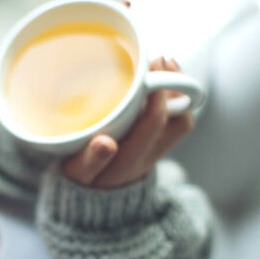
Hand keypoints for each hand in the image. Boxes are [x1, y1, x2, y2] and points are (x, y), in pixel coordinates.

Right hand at [62, 57, 193, 188]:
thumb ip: (90, 162)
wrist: (94, 198)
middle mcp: (148, 157)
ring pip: (182, 122)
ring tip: (164, 64)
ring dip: (179, 92)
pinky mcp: (155, 143)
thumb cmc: (82, 180)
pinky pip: (176, 120)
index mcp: (129, 163)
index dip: (157, 98)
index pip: (153, 128)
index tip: (147, 71)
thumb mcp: (77, 175)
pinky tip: (159, 78)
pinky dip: (173, 97)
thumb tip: (105, 143)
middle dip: (174, 88)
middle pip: (179, 124)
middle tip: (159, 60)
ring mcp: (155, 151)